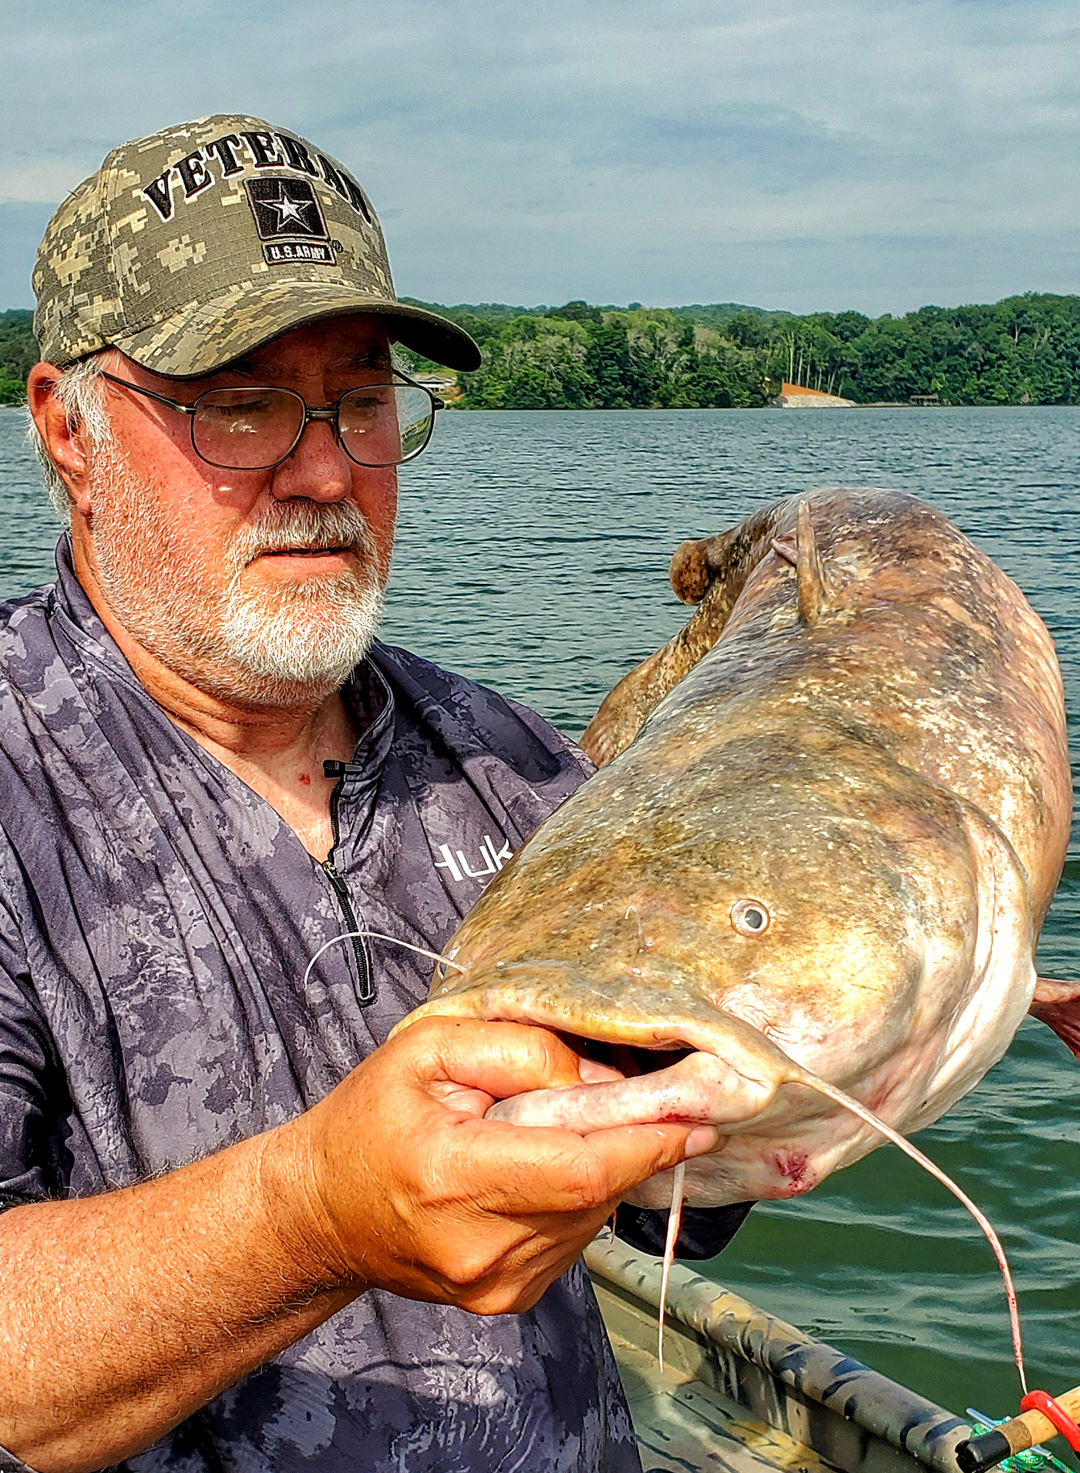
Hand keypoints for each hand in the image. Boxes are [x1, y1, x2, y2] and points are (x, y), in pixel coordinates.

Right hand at [277, 1018, 716, 1313]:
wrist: (324, 1213)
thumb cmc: (372, 1120)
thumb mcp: (425, 1050)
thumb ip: (515, 1050)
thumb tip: (597, 1077)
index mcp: (450, 1176)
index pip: (577, 1170)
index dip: (645, 1142)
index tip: (697, 1115)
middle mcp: (479, 1247)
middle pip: (594, 1193)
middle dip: (633, 1142)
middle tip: (649, 1098)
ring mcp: (495, 1284)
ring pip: (591, 1216)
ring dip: (605, 1168)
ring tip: (570, 1127)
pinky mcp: (508, 1299)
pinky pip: (574, 1237)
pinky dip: (579, 1196)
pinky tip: (546, 1167)